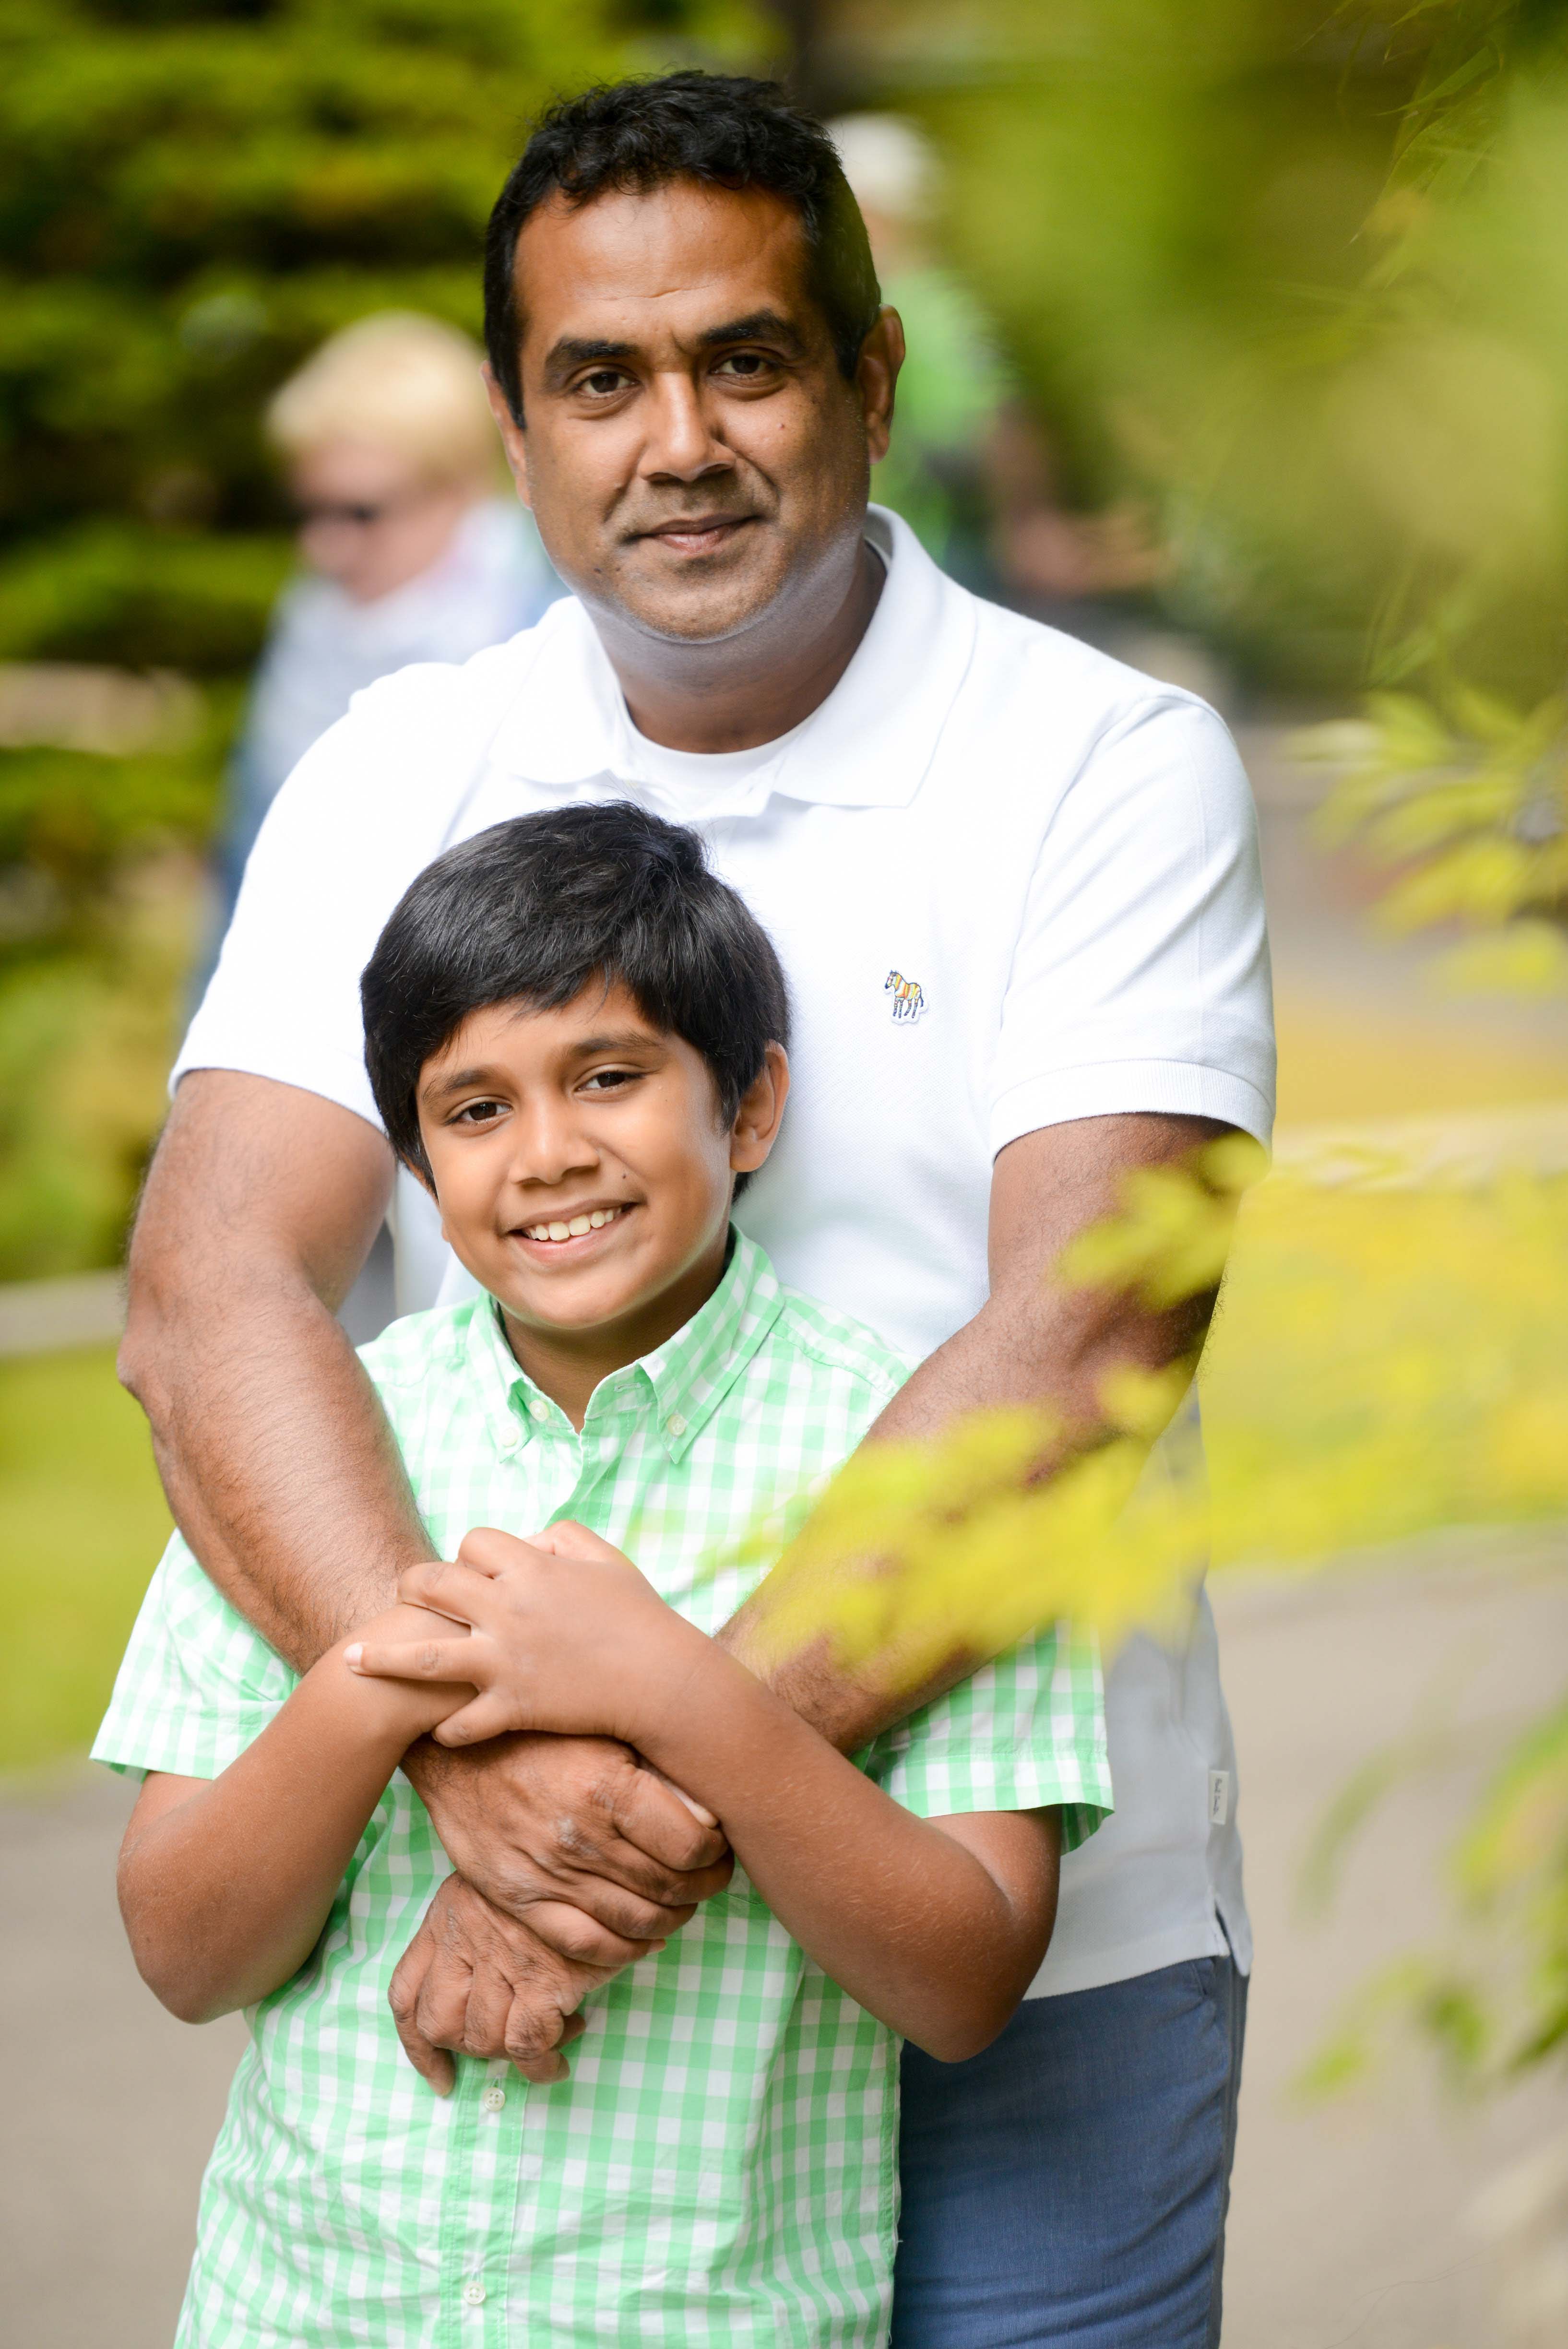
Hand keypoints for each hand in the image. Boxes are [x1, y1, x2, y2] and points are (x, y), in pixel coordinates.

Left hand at [347, 1522, 709, 1750]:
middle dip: (411, 1586)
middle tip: (405, 1596)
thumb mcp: (607, 1560)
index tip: (476, 1570)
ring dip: (383, 1658)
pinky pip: (461, 1723)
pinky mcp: (511, 1707)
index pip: (472, 1543)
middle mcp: (508, 1610)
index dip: (469, 1554)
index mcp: (532, 1568)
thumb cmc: (640, 1617)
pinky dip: (447, 1729)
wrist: (661, 1680)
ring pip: (425, 1656)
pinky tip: (437, 1731)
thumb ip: (564, 1537)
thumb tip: (530, 1538)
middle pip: (432, 1584)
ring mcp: (505, 1661)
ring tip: (349, 1659)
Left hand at [389, 1873, 632, 2092]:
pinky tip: (557, 2061)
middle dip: (469, 2048)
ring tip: (545, 2038)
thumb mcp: (495, 1879)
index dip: (416, 2046)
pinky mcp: (543, 1978)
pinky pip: (527, 2045)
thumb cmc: (552, 1866)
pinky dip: (540, 2066)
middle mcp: (463, 1938)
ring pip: (482, 2040)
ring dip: (510, 2054)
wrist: (592, 1848)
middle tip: (506, 2041)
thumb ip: (475, 1924)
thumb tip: (476, 1985)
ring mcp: (501, 1961)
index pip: (405, 1992)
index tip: (438, 2075)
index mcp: (446, 1914)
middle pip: (438, 2024)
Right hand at [400, 1730, 731, 1941]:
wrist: (456, 1751)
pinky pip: (585, 1944)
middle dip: (703, 1888)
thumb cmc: (539, 1733)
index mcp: (607, 1789)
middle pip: (668, 1887)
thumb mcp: (602, 1731)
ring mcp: (549, 1875)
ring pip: (635, 1921)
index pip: (690, 1846)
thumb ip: (653, 1771)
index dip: (716, 1854)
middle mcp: (581, 1838)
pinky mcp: (521, 1900)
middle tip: (712, 1877)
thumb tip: (710, 1809)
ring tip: (684, 1904)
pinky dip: (625, 1951)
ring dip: (672, 1919)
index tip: (720, 1847)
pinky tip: (645, 1939)